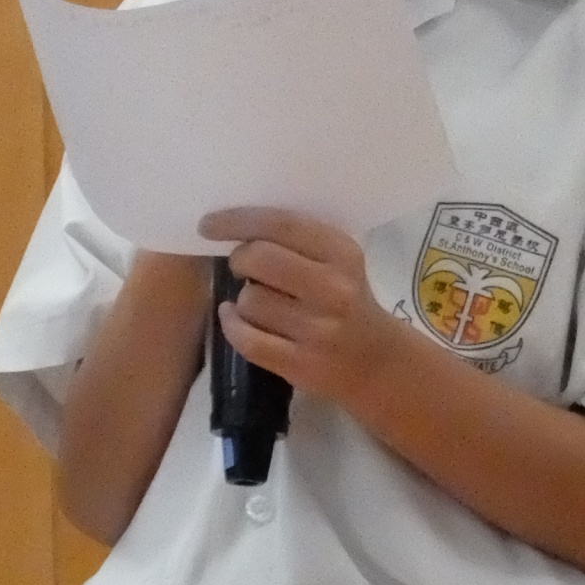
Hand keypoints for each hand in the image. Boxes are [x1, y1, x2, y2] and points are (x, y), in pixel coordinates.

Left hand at [199, 208, 408, 412]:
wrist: (376, 361)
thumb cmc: (348, 299)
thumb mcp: (338, 262)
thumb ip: (297, 241)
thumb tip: (235, 228)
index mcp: (341, 253)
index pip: (281, 224)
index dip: (237, 221)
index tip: (208, 224)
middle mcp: (333, 289)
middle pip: (260, 259)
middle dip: (239, 259)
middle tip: (242, 266)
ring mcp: (318, 330)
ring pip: (250, 301)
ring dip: (243, 299)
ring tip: (259, 301)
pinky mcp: (301, 364)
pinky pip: (247, 339)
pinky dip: (232, 326)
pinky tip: (234, 318)